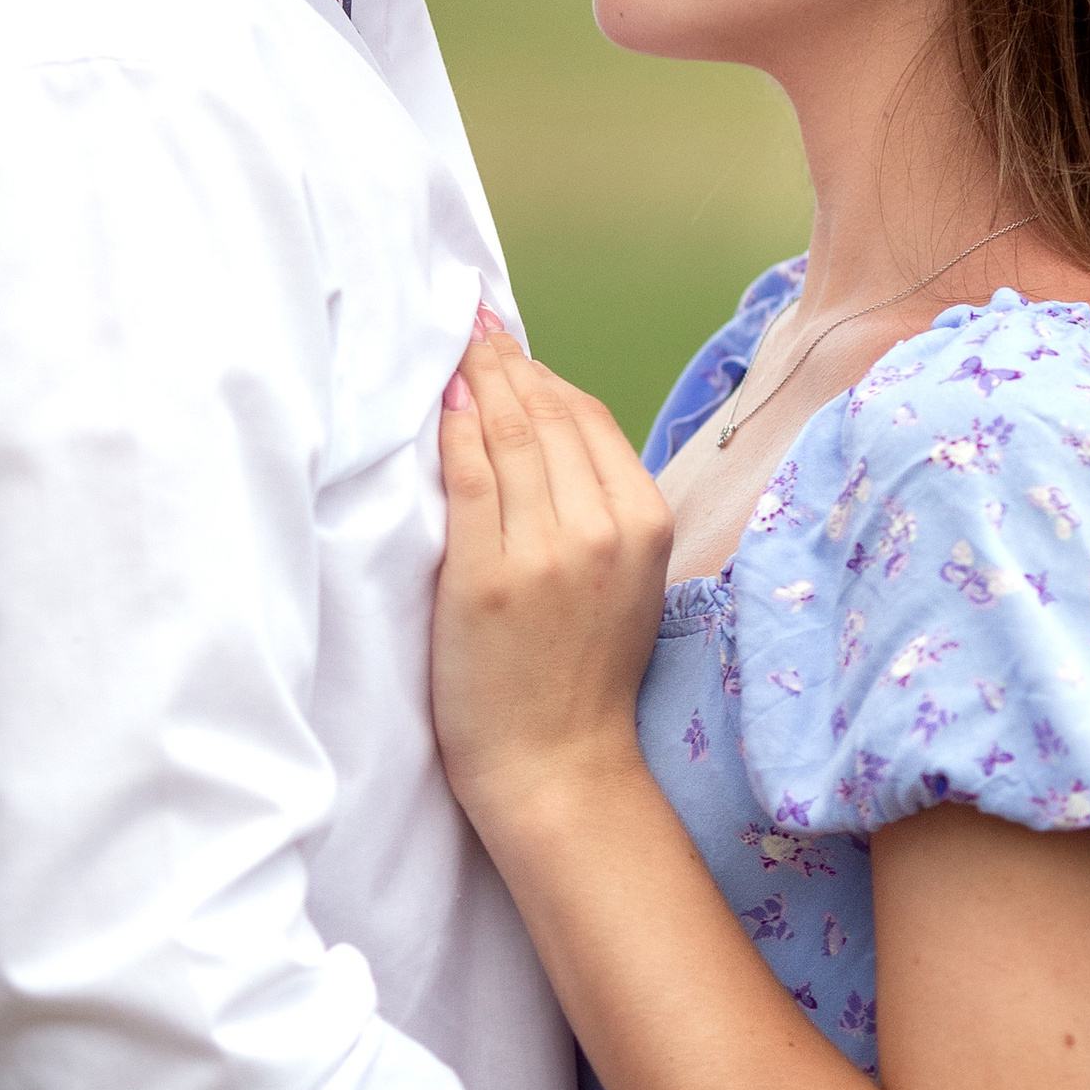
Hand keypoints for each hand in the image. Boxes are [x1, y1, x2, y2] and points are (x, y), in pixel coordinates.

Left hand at [434, 318, 672, 827]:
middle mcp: (603, 528)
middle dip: (509, 362)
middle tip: (475, 325)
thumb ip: (600, 505)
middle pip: (550, 416)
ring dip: (482, 380)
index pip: (591, 419)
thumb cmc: (583, 672)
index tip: (512, 347)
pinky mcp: (486, 576)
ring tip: (457, 348)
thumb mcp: (624, 576)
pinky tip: (445, 399)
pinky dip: (456, 428)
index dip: (546, 376)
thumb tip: (551, 426)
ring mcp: (546, 551)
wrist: (556, 764)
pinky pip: (469, 477)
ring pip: (511, 436)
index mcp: (645, 523)